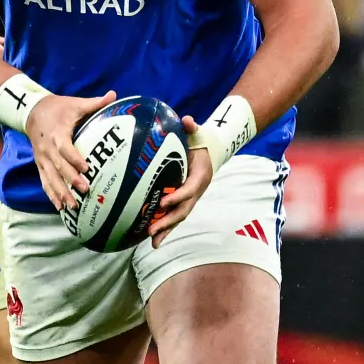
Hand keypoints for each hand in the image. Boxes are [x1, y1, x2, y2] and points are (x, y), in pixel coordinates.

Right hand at [24, 90, 115, 213]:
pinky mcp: (40, 164)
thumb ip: (94, 103)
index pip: (65, 149)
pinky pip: (44, 181)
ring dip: (61, 193)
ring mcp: (43, 158)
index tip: (86, 168)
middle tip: (84, 190)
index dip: (75, 159)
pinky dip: (51, 195)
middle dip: (71, 180)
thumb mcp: (75, 103)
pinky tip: (59, 207)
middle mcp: (48, 149)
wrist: (31, 111)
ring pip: (51, 178)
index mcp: (57, 134)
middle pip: (59, 167)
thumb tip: (114, 95)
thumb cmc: (57, 108)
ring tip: (72, 206)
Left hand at [149, 124, 212, 247]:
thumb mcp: (198, 133)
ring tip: (152, 242)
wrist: (211, 152)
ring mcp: (191, 198)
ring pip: (179, 217)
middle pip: (184, 210)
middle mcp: (197, 191)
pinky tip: (152, 241)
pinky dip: (165, 230)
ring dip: (166, 230)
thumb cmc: (199, 143)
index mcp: (200, 176)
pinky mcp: (184, 202)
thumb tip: (186, 121)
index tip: (163, 202)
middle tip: (153, 230)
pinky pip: (174, 217)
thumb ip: (192, 127)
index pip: (190, 189)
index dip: (178, 197)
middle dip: (169, 221)